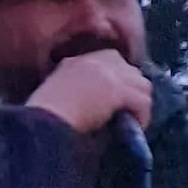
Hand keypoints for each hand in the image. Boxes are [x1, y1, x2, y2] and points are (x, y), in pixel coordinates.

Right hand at [21, 49, 151, 138]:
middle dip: (134, 90)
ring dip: (140, 103)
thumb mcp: (56, 93)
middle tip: (130, 111)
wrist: (44, 123)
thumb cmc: (43, 117)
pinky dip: (143, 116)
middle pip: (131, 70)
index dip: (120, 79)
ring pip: (142, 85)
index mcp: (76, 61)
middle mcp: (94, 62)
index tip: (118, 99)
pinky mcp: (117, 91)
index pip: (111, 59)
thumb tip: (95, 104)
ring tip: (134, 121)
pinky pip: (143, 102)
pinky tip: (135, 128)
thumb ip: (74, 90)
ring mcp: (107, 74)